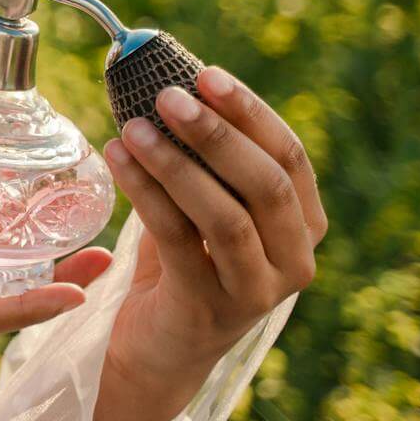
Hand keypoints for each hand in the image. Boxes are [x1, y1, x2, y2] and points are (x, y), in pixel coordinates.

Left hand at [101, 65, 327, 391]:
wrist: (157, 346)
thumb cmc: (181, 261)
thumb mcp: (201, 205)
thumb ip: (202, 158)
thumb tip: (167, 81)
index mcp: (303, 225)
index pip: (290, 157)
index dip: (250, 112)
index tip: (205, 74)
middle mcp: (295, 260)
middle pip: (267, 184)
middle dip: (217, 133)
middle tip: (167, 95)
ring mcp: (257, 290)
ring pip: (226, 217)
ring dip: (176, 165)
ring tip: (133, 127)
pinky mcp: (210, 309)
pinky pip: (177, 240)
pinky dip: (145, 193)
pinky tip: (115, 158)